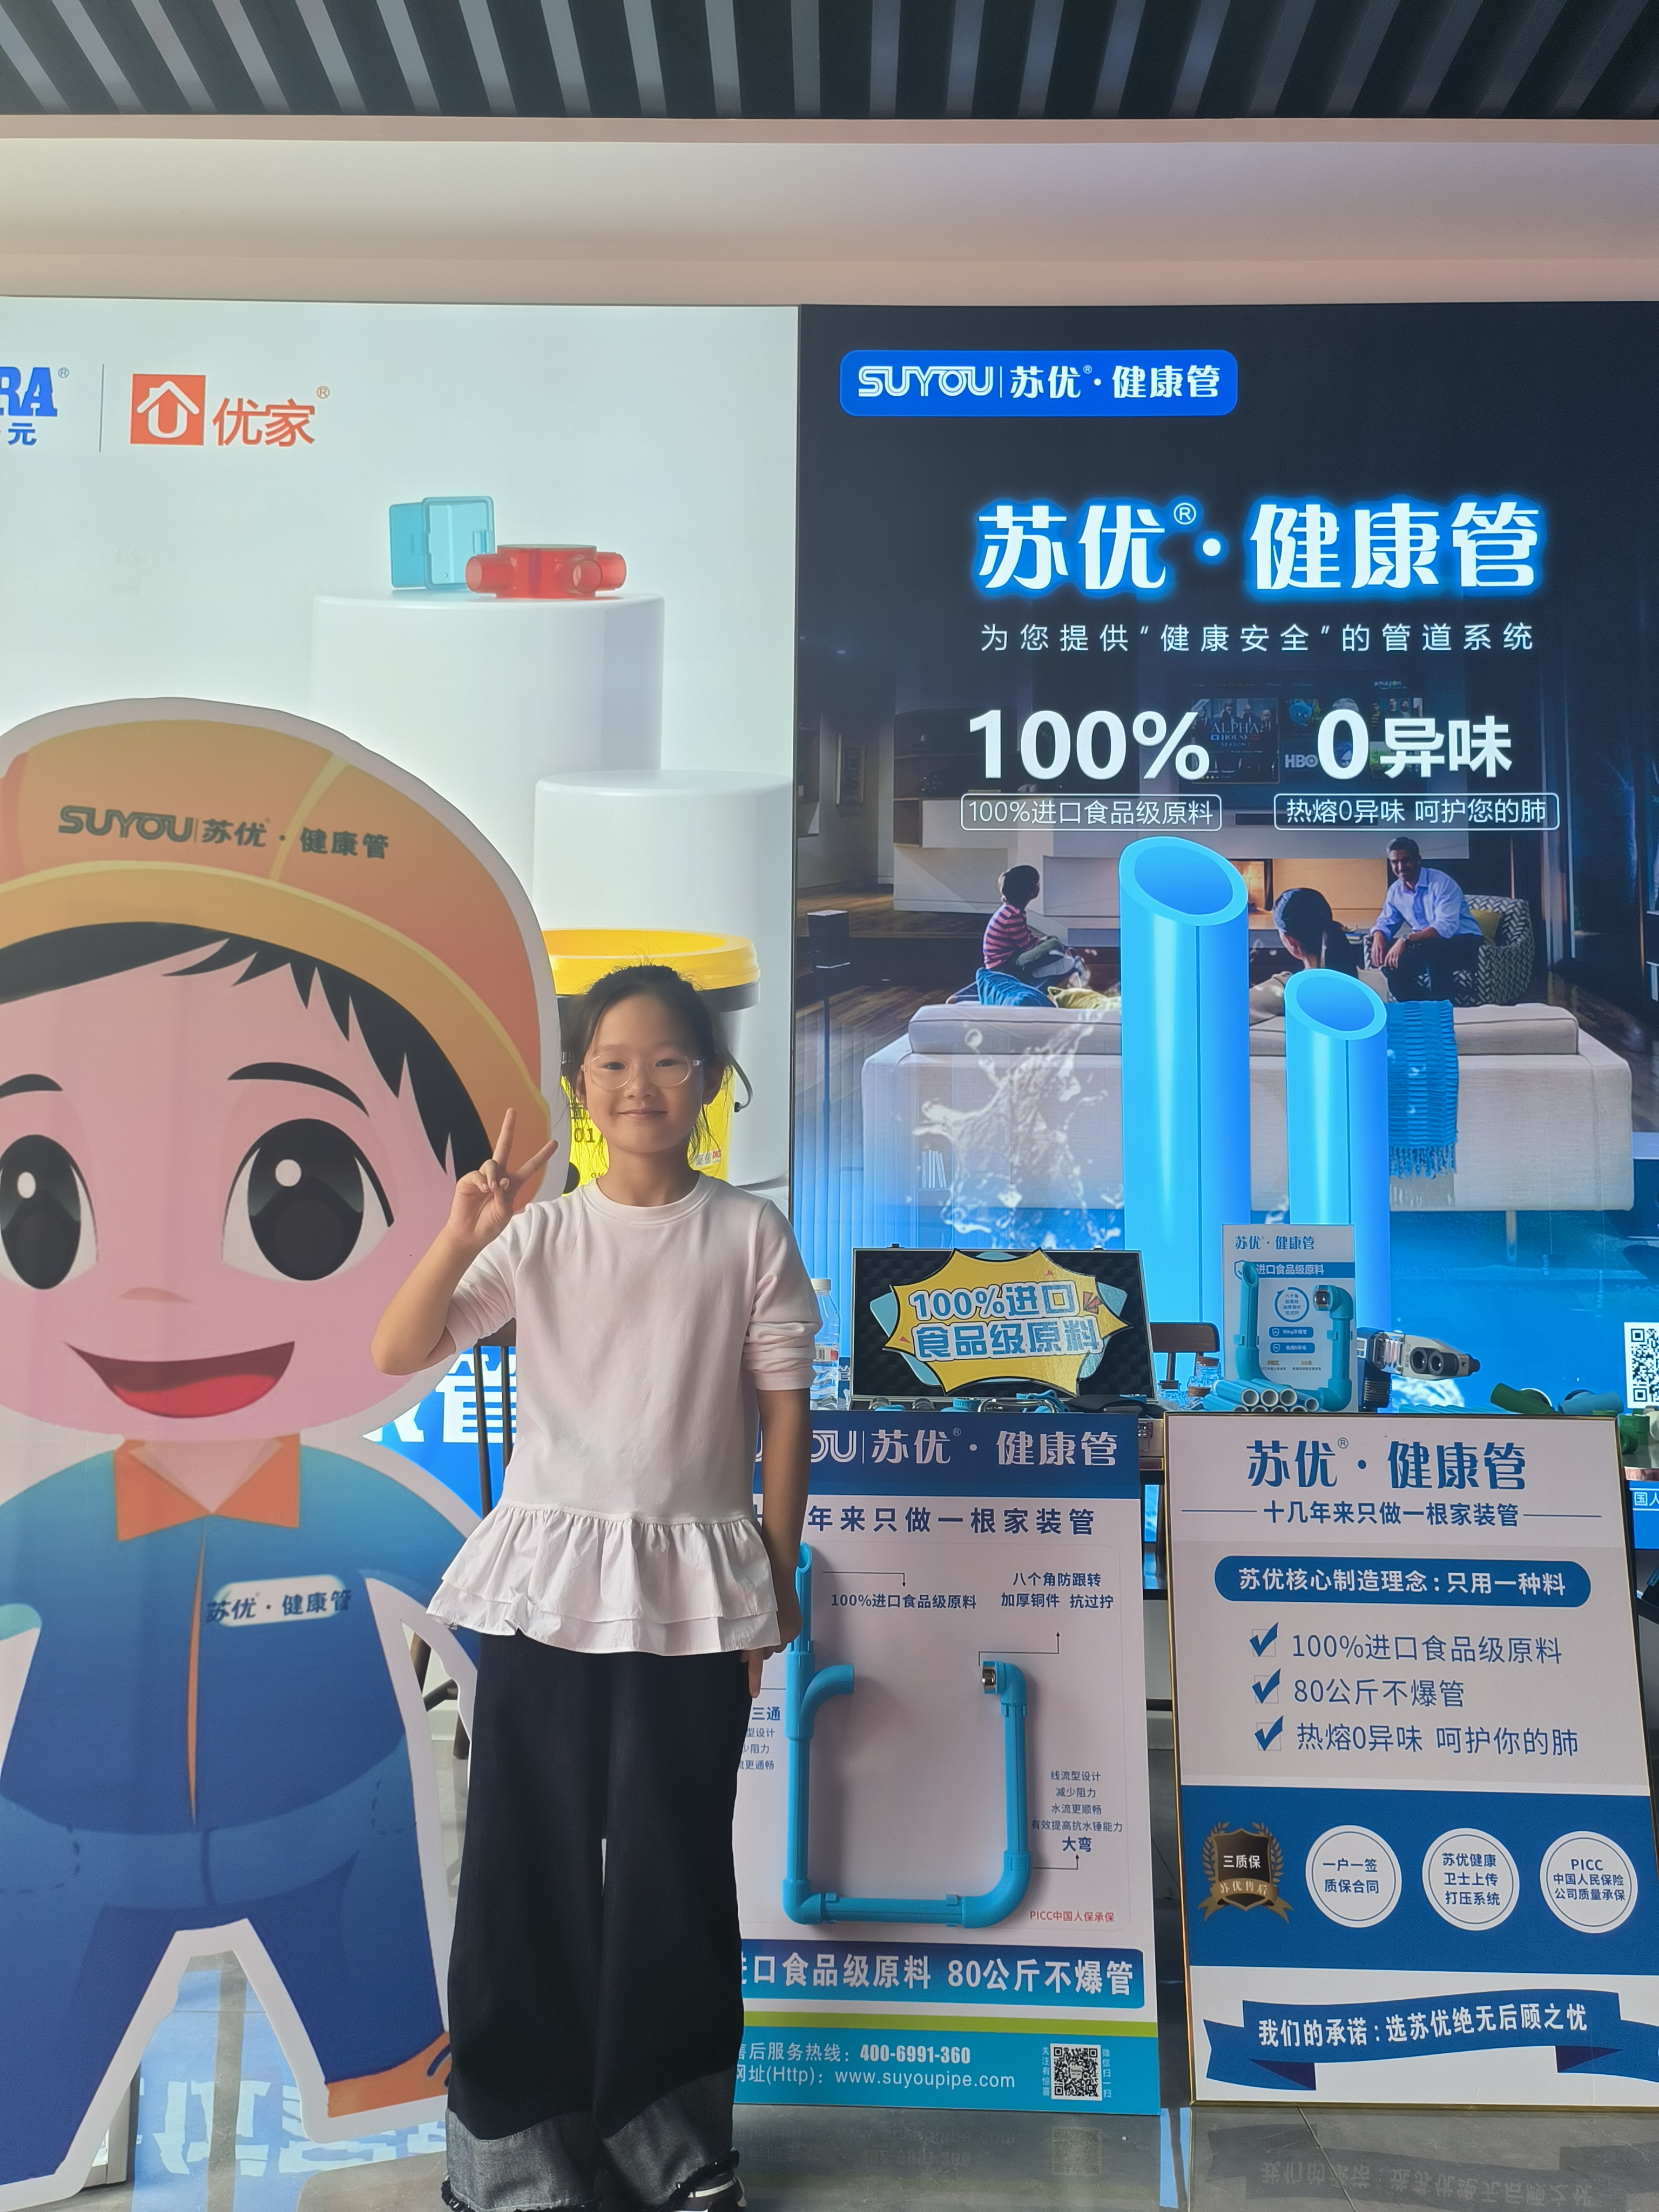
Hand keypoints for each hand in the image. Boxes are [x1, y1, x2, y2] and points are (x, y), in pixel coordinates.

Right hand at [447, 1110, 558, 1255]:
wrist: (471, 1235)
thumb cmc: (490, 1224)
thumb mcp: (505, 1212)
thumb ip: (505, 1196)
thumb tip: (500, 1181)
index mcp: (512, 1183)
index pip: (530, 1166)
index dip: (542, 1155)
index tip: (555, 1143)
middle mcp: (498, 1175)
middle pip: (503, 1147)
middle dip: (508, 1128)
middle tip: (512, 1111)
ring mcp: (483, 1176)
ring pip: (492, 1163)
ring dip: (494, 1176)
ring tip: (492, 1190)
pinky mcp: (468, 1181)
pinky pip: (477, 1174)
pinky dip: (482, 1180)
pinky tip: (484, 1189)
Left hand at [743, 1580, 802, 1697]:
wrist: (777, 1569)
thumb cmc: (757, 1587)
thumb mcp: (743, 1614)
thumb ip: (744, 1635)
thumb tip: (743, 1652)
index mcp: (763, 1632)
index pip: (756, 1661)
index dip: (753, 1678)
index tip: (753, 1693)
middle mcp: (778, 1635)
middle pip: (765, 1653)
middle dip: (757, 1649)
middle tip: (746, 1643)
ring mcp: (788, 1632)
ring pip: (775, 1645)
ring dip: (768, 1640)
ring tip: (762, 1623)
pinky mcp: (795, 1626)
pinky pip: (784, 1637)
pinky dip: (778, 1633)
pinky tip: (772, 1620)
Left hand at [1382, 939, 1403, 968]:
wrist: (1400, 943)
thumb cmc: (1396, 946)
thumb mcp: (1392, 950)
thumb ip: (1390, 954)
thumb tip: (1390, 958)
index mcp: (1389, 952)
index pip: (1386, 958)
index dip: (1385, 962)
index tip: (1384, 966)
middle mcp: (1391, 954)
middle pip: (1388, 961)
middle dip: (1389, 965)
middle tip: (1390, 968)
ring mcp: (1394, 954)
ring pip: (1392, 961)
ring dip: (1392, 965)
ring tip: (1393, 968)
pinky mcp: (1397, 955)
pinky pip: (1396, 960)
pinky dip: (1396, 964)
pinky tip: (1396, 966)